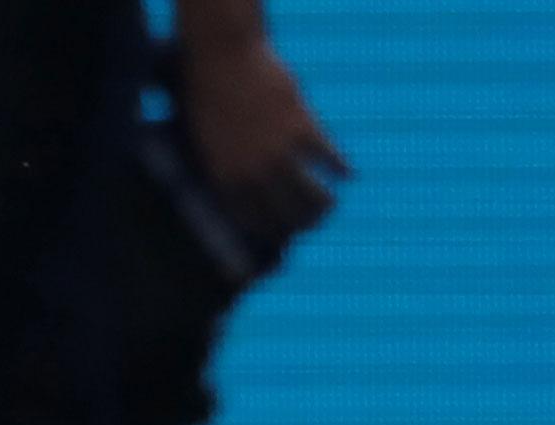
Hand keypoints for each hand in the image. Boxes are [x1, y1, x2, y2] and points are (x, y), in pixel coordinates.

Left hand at [178, 38, 347, 246]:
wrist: (223, 57)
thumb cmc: (207, 98)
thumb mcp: (206, 143)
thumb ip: (226, 169)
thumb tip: (247, 191)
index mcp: (225, 182)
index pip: (254, 223)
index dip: (271, 233)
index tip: (282, 236)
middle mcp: (253, 175)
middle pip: (287, 216)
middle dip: (302, 226)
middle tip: (311, 224)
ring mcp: (280, 153)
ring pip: (313, 197)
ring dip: (324, 207)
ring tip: (329, 207)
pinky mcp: (303, 127)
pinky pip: (329, 158)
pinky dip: (341, 167)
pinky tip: (348, 173)